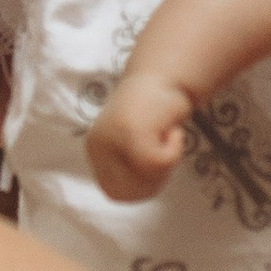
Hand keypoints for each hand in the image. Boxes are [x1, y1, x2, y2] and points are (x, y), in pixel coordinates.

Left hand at [87, 66, 196, 201]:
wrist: (165, 75)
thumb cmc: (155, 112)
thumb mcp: (134, 145)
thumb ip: (131, 168)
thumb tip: (130, 194)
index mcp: (95, 151)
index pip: (115, 193)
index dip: (140, 188)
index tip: (154, 163)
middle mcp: (99, 145)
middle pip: (128, 193)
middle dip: (153, 181)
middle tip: (163, 151)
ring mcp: (114, 139)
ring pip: (145, 181)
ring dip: (166, 165)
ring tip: (165, 138)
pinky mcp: (133, 134)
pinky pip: (161, 164)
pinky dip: (175, 150)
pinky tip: (172, 130)